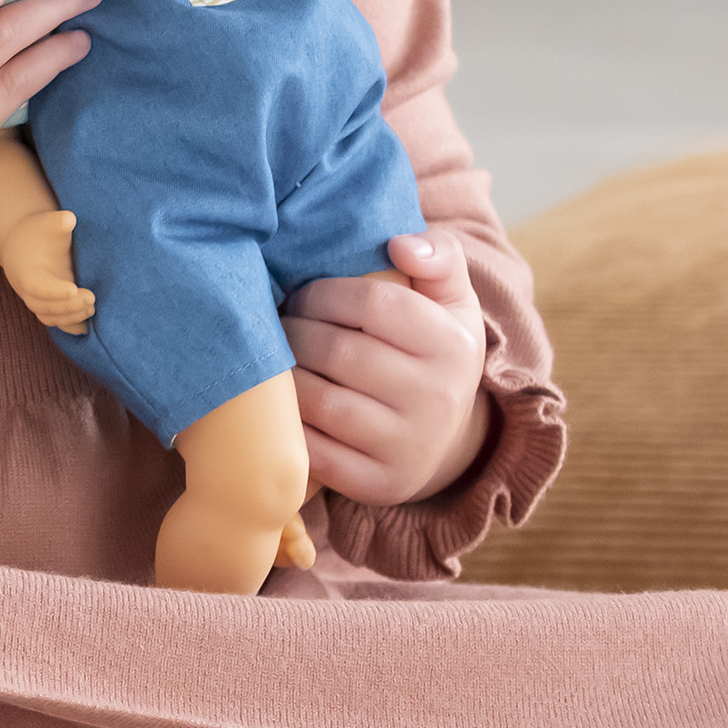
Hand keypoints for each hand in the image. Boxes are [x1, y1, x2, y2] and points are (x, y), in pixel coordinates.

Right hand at [0, 209, 95, 334]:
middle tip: (91, 297)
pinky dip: (69, 327)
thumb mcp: (45, 223)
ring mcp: (37, 301)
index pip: (38, 286)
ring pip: (50, 317)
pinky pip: (56, 322)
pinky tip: (86, 327)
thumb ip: (56, 222)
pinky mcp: (47, 307)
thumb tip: (69, 218)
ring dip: (71, 317)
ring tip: (92, 307)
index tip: (74, 288)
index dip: (54, 290)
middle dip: (68, 305)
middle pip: (45, 306)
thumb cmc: (37, 232)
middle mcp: (28, 291)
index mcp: (26, 271)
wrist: (22, 246)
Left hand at [280, 231, 491, 505]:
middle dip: (295, 329)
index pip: (374, 303)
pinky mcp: (379, 484)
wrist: (446, 438)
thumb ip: (437, 256)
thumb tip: (400, 243)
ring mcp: (408, 447)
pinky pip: (315, 451)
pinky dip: (289, 424)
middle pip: (338, 351)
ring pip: (321, 401)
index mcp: (452, 345)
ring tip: (275, 358)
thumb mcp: (449, 299)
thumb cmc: (432, 348)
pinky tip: (281, 403)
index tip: (304, 293)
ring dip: (284, 375)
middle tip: (279, 323)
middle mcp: (437, 399)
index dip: (324, 292)